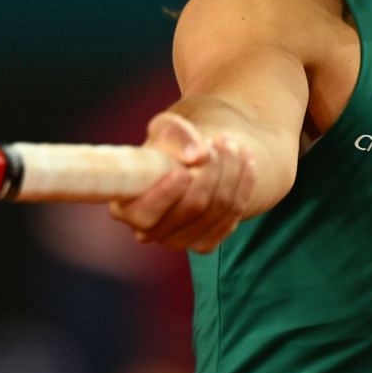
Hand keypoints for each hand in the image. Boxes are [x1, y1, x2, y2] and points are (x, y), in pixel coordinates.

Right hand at [107, 111, 256, 252]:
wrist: (189, 161)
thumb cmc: (168, 144)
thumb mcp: (166, 128)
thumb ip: (176, 135)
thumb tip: (197, 156)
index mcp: (125, 205)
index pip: (144, 214)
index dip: (166, 195)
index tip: (185, 170)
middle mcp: (146, 232)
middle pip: (193, 206)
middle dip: (212, 169)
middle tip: (217, 140)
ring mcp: (176, 242)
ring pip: (218, 209)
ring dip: (232, 171)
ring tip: (230, 143)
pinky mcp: (203, 244)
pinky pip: (233, 217)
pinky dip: (245, 185)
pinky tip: (247, 160)